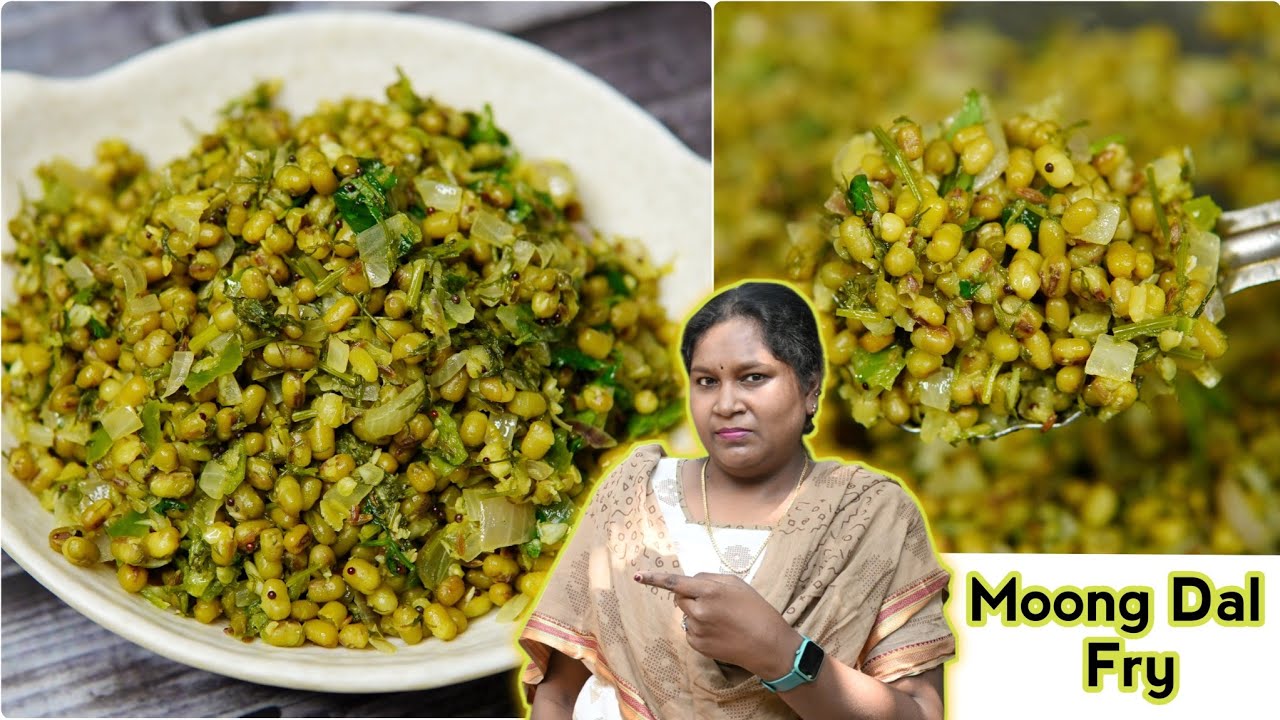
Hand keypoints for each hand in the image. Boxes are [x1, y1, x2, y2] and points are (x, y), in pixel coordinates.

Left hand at [634, 571, 800, 678]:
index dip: (655, 578)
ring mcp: (697, 630)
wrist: (768, 646)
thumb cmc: (757, 610)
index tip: (638, 576)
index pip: (676, 583)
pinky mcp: (698, 646)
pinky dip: (700, 629)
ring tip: (723, 620)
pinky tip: (720, 632)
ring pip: (686, 615)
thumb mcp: (737, 585)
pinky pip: (691, 631)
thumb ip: (710, 578)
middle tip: (713, 601)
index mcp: (710, 591)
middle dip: (689, 597)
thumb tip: (690, 580)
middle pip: (679, 598)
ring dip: (697, 613)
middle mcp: (700, 610)